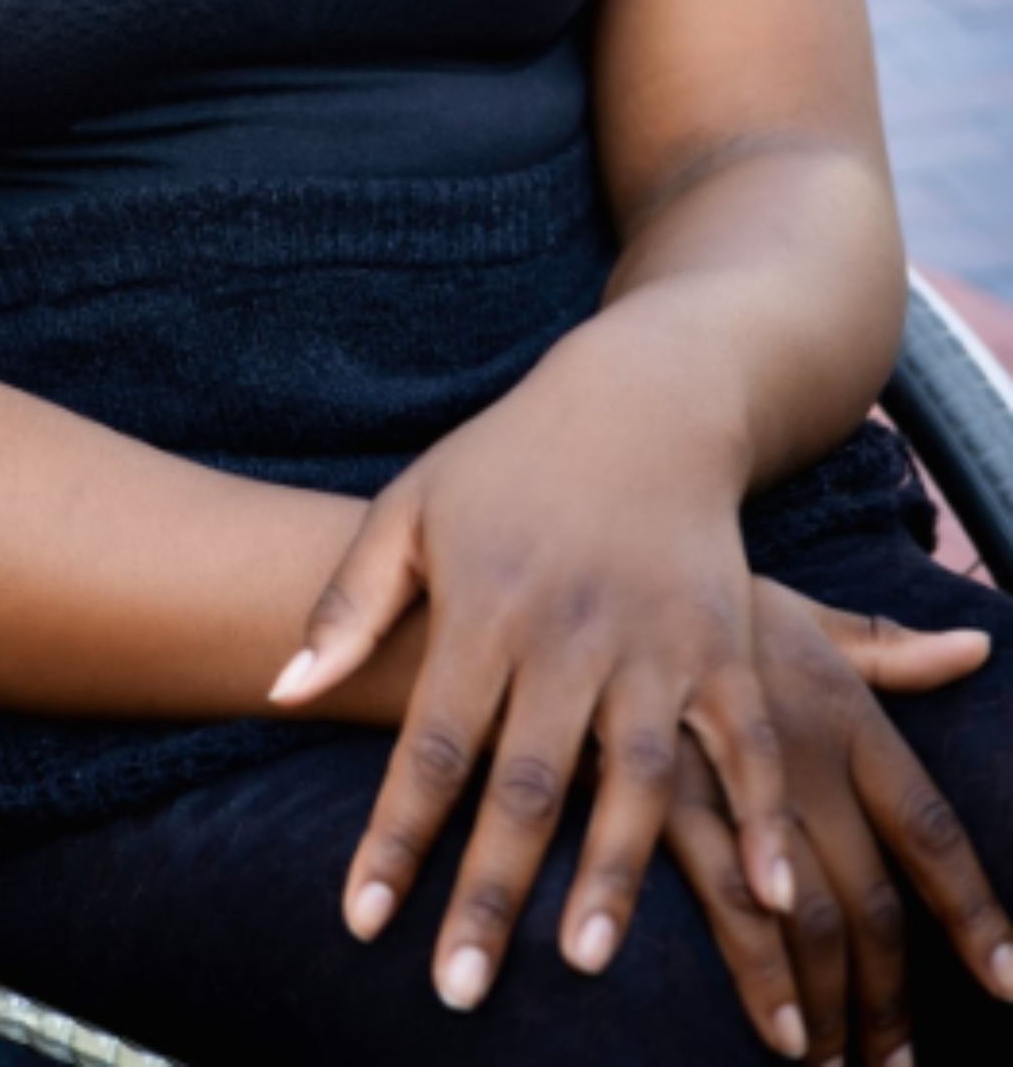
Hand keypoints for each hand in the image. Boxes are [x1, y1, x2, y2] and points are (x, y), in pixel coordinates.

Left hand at [269, 333, 796, 1012]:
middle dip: (489, 887)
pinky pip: (744, 741)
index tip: (361, 920)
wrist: (641, 398)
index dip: (395, 834)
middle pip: (525, 778)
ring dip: (610, 871)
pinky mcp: (725, 640)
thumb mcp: (411, 508)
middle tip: (458, 988)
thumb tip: (279, 691)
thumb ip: (347, 602)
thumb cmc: (506, 462)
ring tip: (579, 960)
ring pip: (634, 773)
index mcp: (485, 603)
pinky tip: (762, 896)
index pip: (430, 740)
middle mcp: (570, 629)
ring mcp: (655, 638)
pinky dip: (757, 817)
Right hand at [664, 581, 1012, 1061]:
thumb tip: (975, 649)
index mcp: (846, 714)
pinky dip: (761, 976)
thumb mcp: (799, 613)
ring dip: (831, 1010)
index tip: (1012, 983)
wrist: (597, 549)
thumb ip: (885, 650)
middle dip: (891, 1000)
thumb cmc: (700, 590)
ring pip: (811, 921)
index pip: (930, 829)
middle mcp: (808, 756)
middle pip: (873, 901)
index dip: (974, 912)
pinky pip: (730, 904)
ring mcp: (740, 782)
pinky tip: (779, 1032)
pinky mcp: (669, 797)